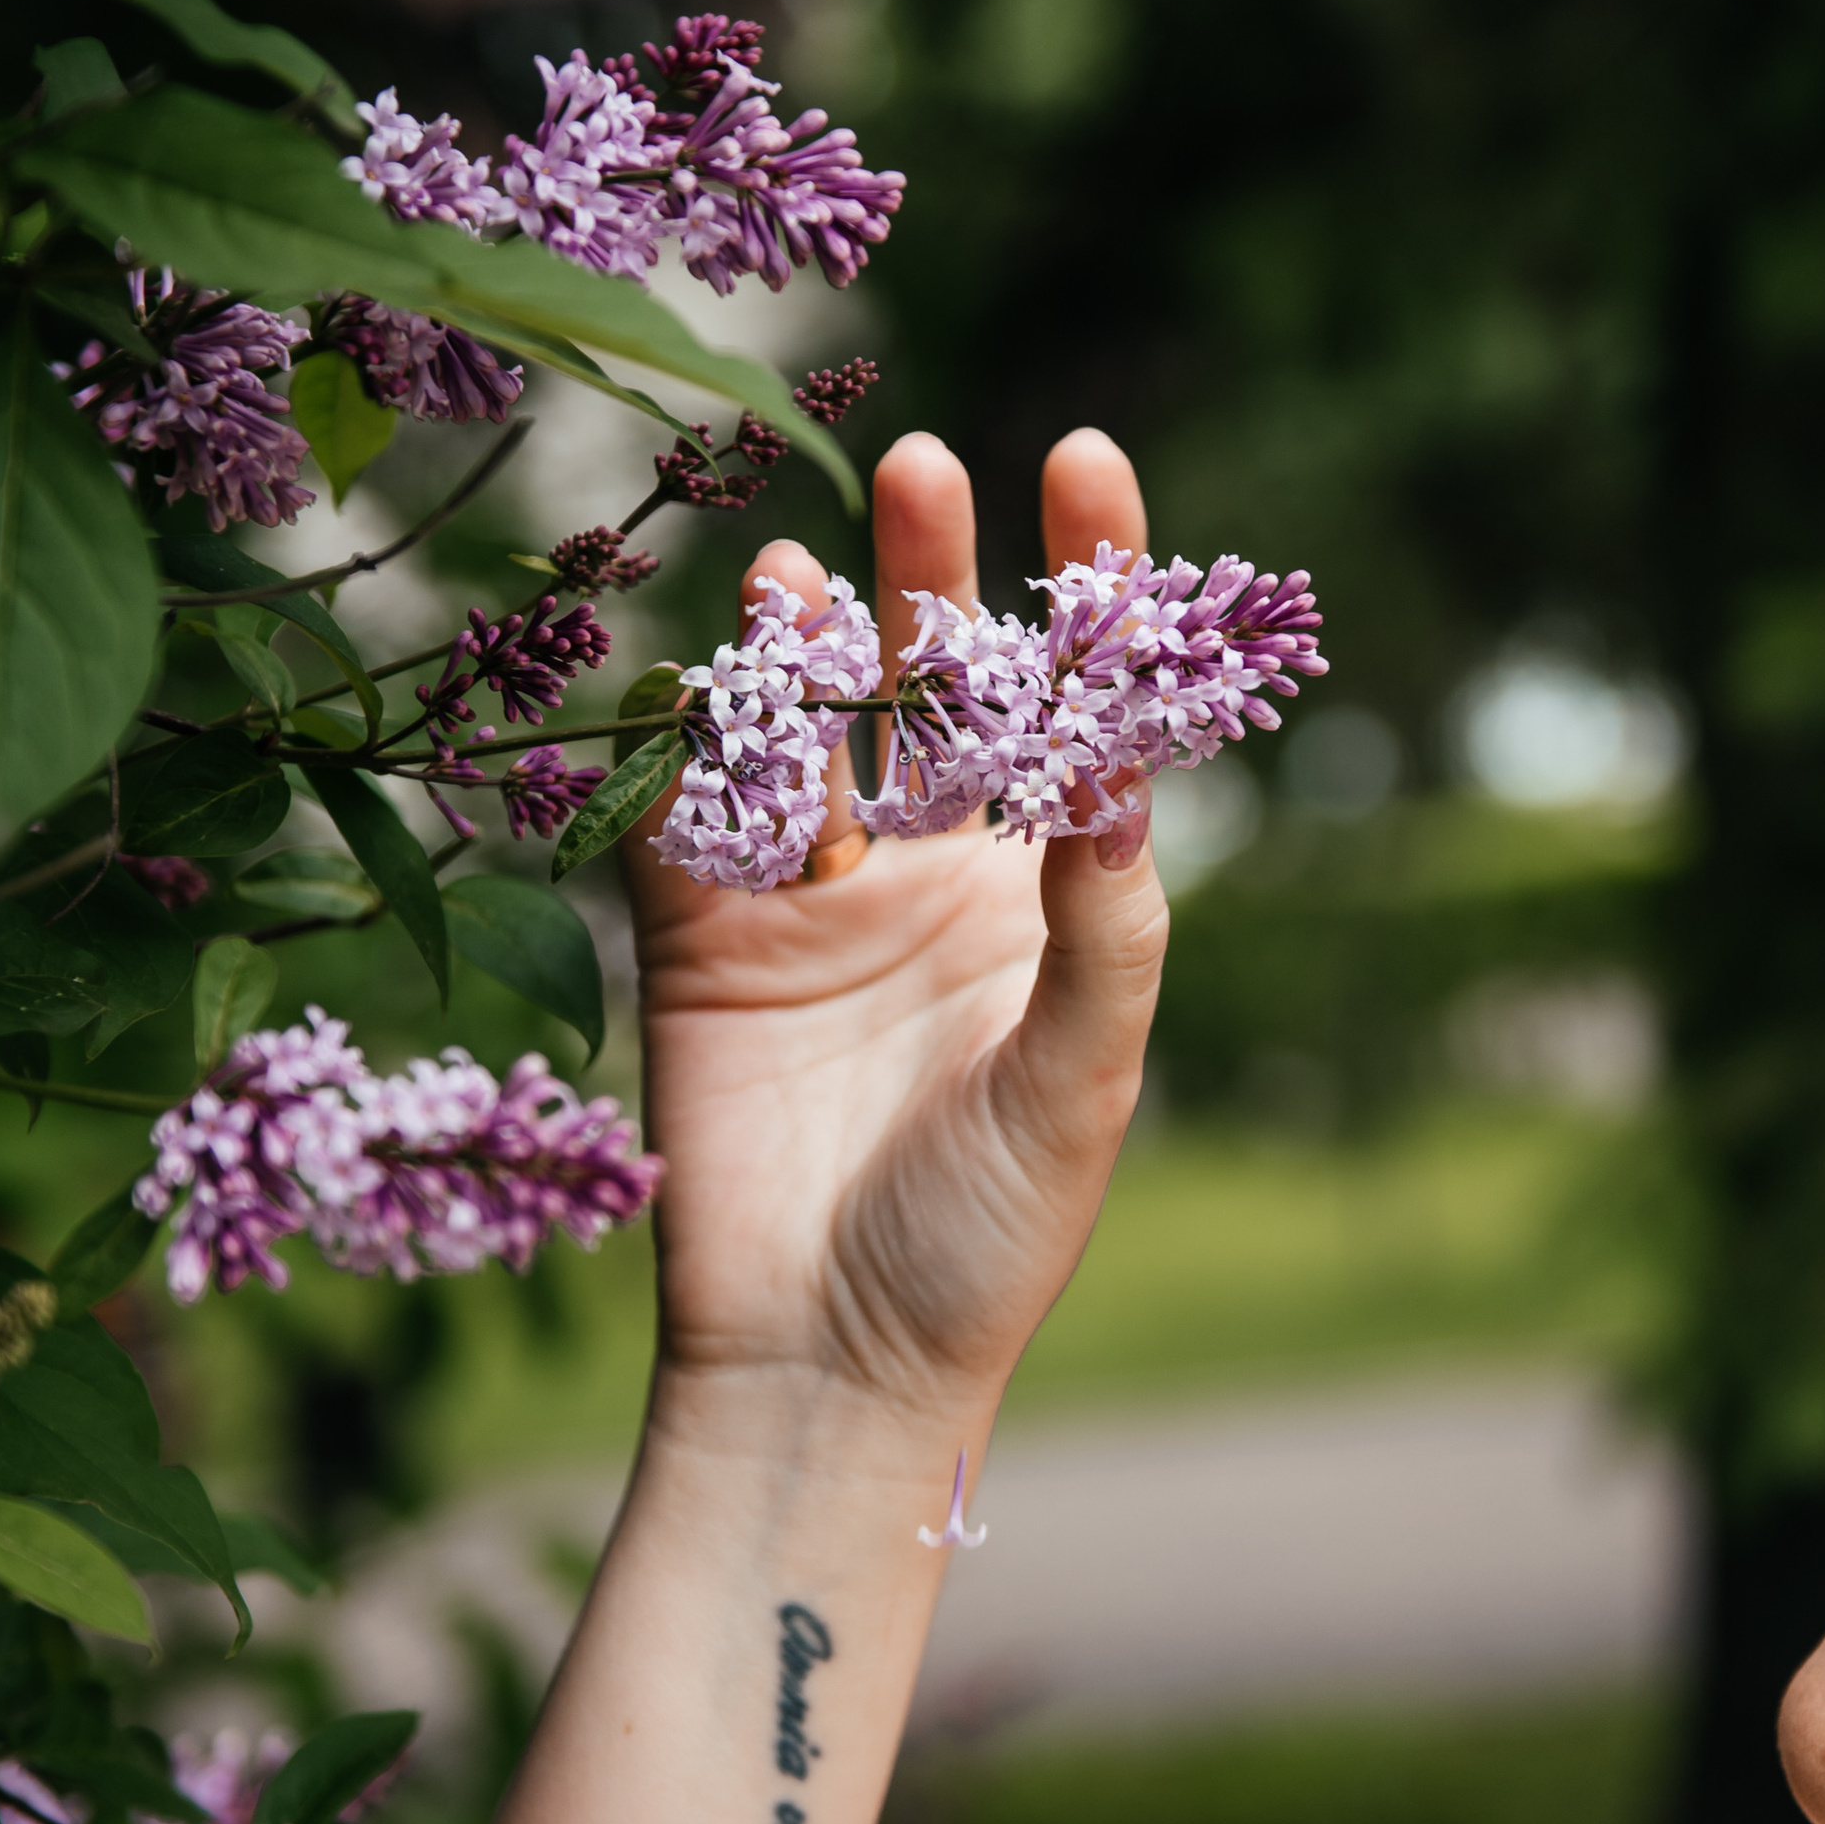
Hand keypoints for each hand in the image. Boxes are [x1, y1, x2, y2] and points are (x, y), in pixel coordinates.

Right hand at [624, 426, 1168, 1438]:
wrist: (826, 1367)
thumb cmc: (984, 1242)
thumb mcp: (1078, 1083)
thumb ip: (1105, 928)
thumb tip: (1135, 772)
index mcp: (1047, 897)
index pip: (1076, 707)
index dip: (1084, 583)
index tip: (1087, 456)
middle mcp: (935, 874)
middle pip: (935, 683)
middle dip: (927, 572)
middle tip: (923, 464)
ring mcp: (812, 901)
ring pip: (806, 727)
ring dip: (802, 645)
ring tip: (797, 577)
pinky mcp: (702, 940)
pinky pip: (689, 814)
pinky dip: (693, 749)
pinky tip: (704, 695)